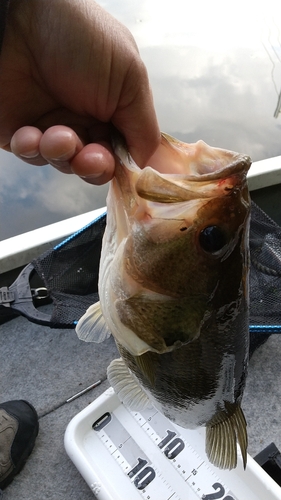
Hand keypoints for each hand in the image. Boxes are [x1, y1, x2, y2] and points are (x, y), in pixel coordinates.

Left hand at [0, 0, 159, 183]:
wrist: (22, 18)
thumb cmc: (82, 37)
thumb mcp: (130, 77)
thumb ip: (144, 126)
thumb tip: (145, 166)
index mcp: (114, 111)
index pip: (124, 153)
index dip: (124, 166)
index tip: (123, 169)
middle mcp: (84, 122)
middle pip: (96, 167)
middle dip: (94, 167)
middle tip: (89, 158)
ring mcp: (52, 128)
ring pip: (64, 165)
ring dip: (62, 155)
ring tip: (56, 136)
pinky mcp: (22, 133)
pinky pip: (31, 157)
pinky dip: (32, 150)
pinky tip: (31, 134)